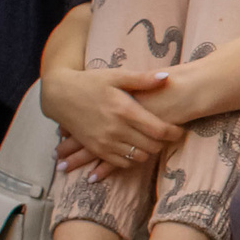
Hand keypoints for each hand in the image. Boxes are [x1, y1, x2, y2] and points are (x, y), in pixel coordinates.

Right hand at [44, 67, 179, 176]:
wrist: (59, 95)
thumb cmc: (91, 82)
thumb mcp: (117, 76)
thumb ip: (143, 79)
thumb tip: (166, 78)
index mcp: (124, 110)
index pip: (159, 130)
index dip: (174, 133)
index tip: (180, 131)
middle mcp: (115, 129)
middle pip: (151, 146)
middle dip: (163, 142)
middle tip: (167, 135)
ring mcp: (104, 142)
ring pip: (137, 157)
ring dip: (148, 151)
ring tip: (152, 141)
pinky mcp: (95, 149)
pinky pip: (120, 163)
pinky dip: (131, 159)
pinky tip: (134, 148)